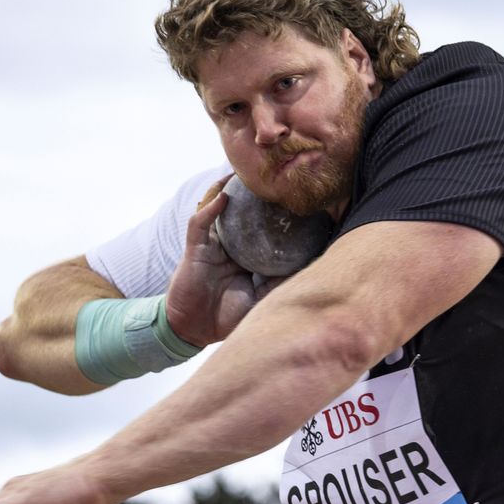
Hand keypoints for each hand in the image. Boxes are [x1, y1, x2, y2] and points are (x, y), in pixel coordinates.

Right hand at [166, 175, 284, 345]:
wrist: (194, 329)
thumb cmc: (226, 318)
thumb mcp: (261, 301)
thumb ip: (279, 286)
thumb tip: (309, 272)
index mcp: (245, 258)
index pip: (262, 232)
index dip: (275, 217)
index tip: (296, 203)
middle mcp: (229, 247)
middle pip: (241, 215)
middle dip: (252, 196)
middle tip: (272, 179)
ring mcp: (211, 245)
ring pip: (218, 210)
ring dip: (227, 190)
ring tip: (242, 174)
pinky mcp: (195, 248)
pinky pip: (200, 223)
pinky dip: (210, 208)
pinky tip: (223, 195)